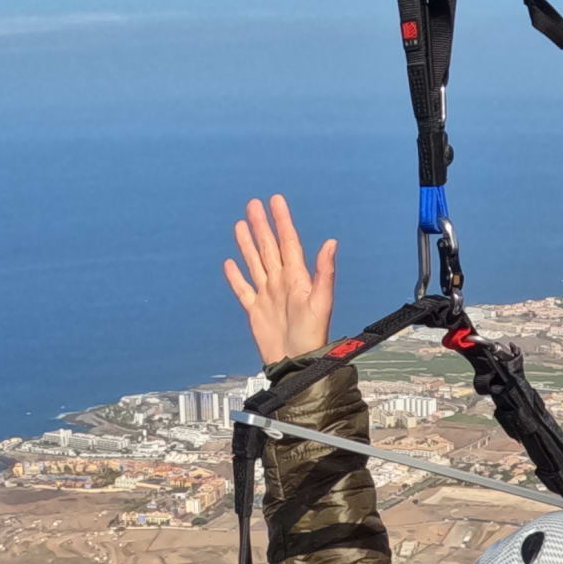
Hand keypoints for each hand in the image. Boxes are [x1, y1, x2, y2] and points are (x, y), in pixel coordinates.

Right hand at [224, 194, 336, 365]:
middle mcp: (281, 283)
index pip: (288, 242)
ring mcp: (267, 296)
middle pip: (268, 248)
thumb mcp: (321, 302)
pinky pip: (243, 290)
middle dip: (262, 226)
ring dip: (248, 244)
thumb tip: (331, 243)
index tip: (275, 201)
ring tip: (241, 224)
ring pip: (255, 263)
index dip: (282, 221)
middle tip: (253, 204)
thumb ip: (324, 272)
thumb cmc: (312, 336)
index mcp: (296, 278)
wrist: (297, 362)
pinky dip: (236, 277)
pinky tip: (230, 264)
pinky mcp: (256, 311)